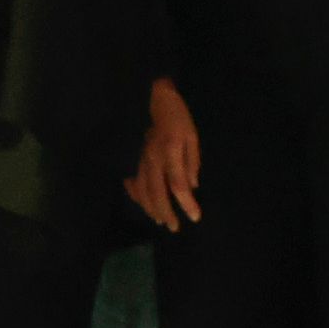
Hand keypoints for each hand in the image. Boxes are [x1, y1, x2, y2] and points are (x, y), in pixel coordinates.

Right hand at [124, 79, 202, 230]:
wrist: (155, 100)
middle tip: (175, 227)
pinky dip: (137, 195)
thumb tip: (192, 186)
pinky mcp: (135, 159)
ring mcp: (141, 160)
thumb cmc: (178, 118)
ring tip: (160, 220)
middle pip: (157, 193)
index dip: (186, 203)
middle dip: (166, 213)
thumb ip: (191, 162)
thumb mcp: (192, 137)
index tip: (195, 216)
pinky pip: (133, 182)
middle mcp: (153, 159)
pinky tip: (143, 204)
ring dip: (151, 208)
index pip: (178, 184)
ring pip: (143, 191)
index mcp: (170, 152)